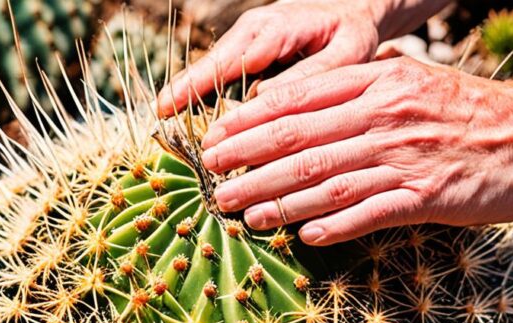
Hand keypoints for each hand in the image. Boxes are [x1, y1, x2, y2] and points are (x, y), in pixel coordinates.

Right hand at [156, 0, 384, 116]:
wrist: (351, 10)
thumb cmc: (352, 34)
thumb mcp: (346, 53)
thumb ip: (310, 76)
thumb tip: (264, 100)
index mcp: (275, 28)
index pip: (232, 61)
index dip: (204, 87)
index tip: (181, 108)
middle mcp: (253, 30)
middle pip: (211, 62)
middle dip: (185, 89)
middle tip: (160, 116)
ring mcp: (246, 38)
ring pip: (211, 66)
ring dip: (188, 92)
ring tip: (165, 120)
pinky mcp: (245, 49)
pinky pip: (219, 71)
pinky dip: (202, 91)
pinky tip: (187, 115)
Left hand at [200, 57, 512, 244]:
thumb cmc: (472, 114)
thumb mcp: (415, 85)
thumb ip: (362, 94)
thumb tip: (302, 111)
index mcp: (380, 81)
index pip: (299, 98)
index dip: (251, 119)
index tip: (216, 137)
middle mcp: (387, 114)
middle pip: (302, 139)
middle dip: (249, 161)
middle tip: (212, 180)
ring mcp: (407, 155)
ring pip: (326, 178)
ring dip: (277, 199)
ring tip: (241, 213)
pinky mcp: (429, 194)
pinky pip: (370, 212)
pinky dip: (333, 225)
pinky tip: (303, 237)